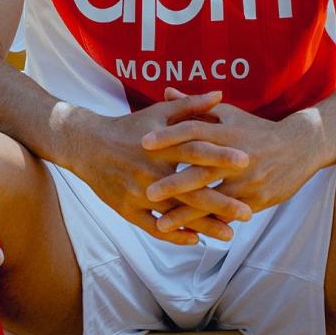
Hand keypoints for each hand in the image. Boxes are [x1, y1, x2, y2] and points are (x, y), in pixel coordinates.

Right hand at [66, 91, 251, 245]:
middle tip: (248, 212)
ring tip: (230, 233)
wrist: (87, 145)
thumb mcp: (158, 112)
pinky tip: (196, 240)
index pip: (195, 150)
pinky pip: (153, 227)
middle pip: (190, 189)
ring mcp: (137, 193)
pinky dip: (175, 234)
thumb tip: (220, 94)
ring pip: (175, 214)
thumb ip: (190, 105)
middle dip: (220, 202)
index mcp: (160, 146)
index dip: (220, 156)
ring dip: (203, 225)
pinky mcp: (126, 210)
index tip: (246, 162)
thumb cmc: (129, 126)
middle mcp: (149, 171)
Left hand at [142, 90, 319, 236]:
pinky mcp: (257, 201)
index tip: (144, 142)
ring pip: (214, 200)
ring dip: (187, 213)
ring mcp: (248, 181)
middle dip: (174, 184)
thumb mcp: (229, 113)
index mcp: (229, 132)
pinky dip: (210, 223)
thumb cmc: (257, 129)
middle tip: (146, 192)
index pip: (194, 130)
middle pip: (202, 170)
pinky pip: (229, 215)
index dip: (169, 135)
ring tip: (161, 223)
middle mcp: (238, 157)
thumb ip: (195, 106)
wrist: (301, 147)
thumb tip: (166, 91)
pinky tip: (190, 233)